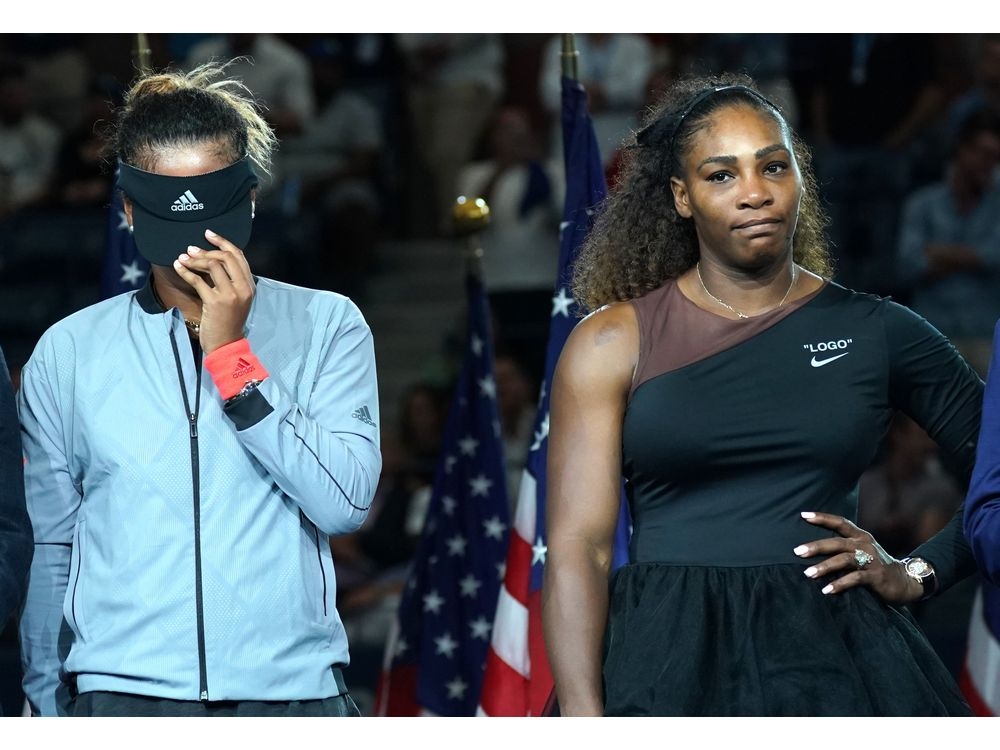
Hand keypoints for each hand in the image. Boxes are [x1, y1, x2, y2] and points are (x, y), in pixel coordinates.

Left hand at [172, 229, 254, 353]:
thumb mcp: (236, 299)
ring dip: (195, 259)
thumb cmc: (228, 321)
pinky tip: (178, 267)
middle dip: (207, 250)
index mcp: (249, 285)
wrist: (226, 344)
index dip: (223, 242)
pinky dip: (186, 271)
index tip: (209, 234)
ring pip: (213, 265)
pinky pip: (198, 280)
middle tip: (191, 249)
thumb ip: (231, 281)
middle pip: (226, 257)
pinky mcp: (215, 302)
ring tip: (183, 257)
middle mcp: (243, 288)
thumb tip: (213, 259)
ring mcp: (230, 295)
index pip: (238, 255)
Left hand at [793, 511, 922, 603]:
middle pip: (837, 542)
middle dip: (816, 546)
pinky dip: (839, 584)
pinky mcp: (875, 576)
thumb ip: (844, 548)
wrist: (906, 582)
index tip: (803, 515)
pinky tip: (826, 590)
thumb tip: (813, 547)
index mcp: (860, 536)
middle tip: (797, 552)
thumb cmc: (876, 566)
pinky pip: (854, 579)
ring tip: (808, 574)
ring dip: (824, 567)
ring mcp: (871, 560)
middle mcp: (865, 545)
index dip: (822, 518)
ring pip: (844, 560)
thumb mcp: (862, 552)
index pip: (840, 522)